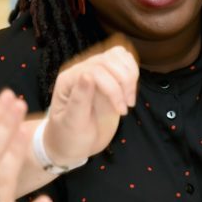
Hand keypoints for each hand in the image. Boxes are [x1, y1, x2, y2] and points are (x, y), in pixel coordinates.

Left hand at [44, 40, 138, 166]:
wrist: (73, 145)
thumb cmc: (69, 137)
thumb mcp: (72, 124)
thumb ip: (79, 100)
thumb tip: (87, 75)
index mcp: (68, 81)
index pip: (96, 71)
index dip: (113, 89)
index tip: (121, 111)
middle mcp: (82, 71)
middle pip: (109, 60)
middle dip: (125, 82)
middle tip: (127, 107)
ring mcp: (96, 72)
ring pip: (118, 55)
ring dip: (131, 76)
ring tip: (129, 99)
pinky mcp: (109, 76)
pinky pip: (124, 61)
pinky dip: (133, 71)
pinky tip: (130, 90)